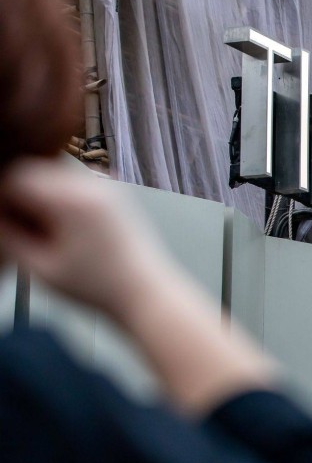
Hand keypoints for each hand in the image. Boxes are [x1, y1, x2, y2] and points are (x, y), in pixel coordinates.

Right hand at [0, 157, 177, 324]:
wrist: (146, 293)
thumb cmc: (97, 287)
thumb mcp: (41, 268)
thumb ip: (9, 237)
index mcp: (73, 200)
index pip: (17, 177)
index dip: (0, 198)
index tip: (1, 223)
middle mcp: (92, 184)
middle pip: (34, 170)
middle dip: (18, 195)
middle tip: (16, 229)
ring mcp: (106, 186)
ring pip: (52, 174)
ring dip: (37, 195)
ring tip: (39, 232)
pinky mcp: (113, 193)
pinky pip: (73, 183)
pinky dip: (57, 198)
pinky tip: (59, 228)